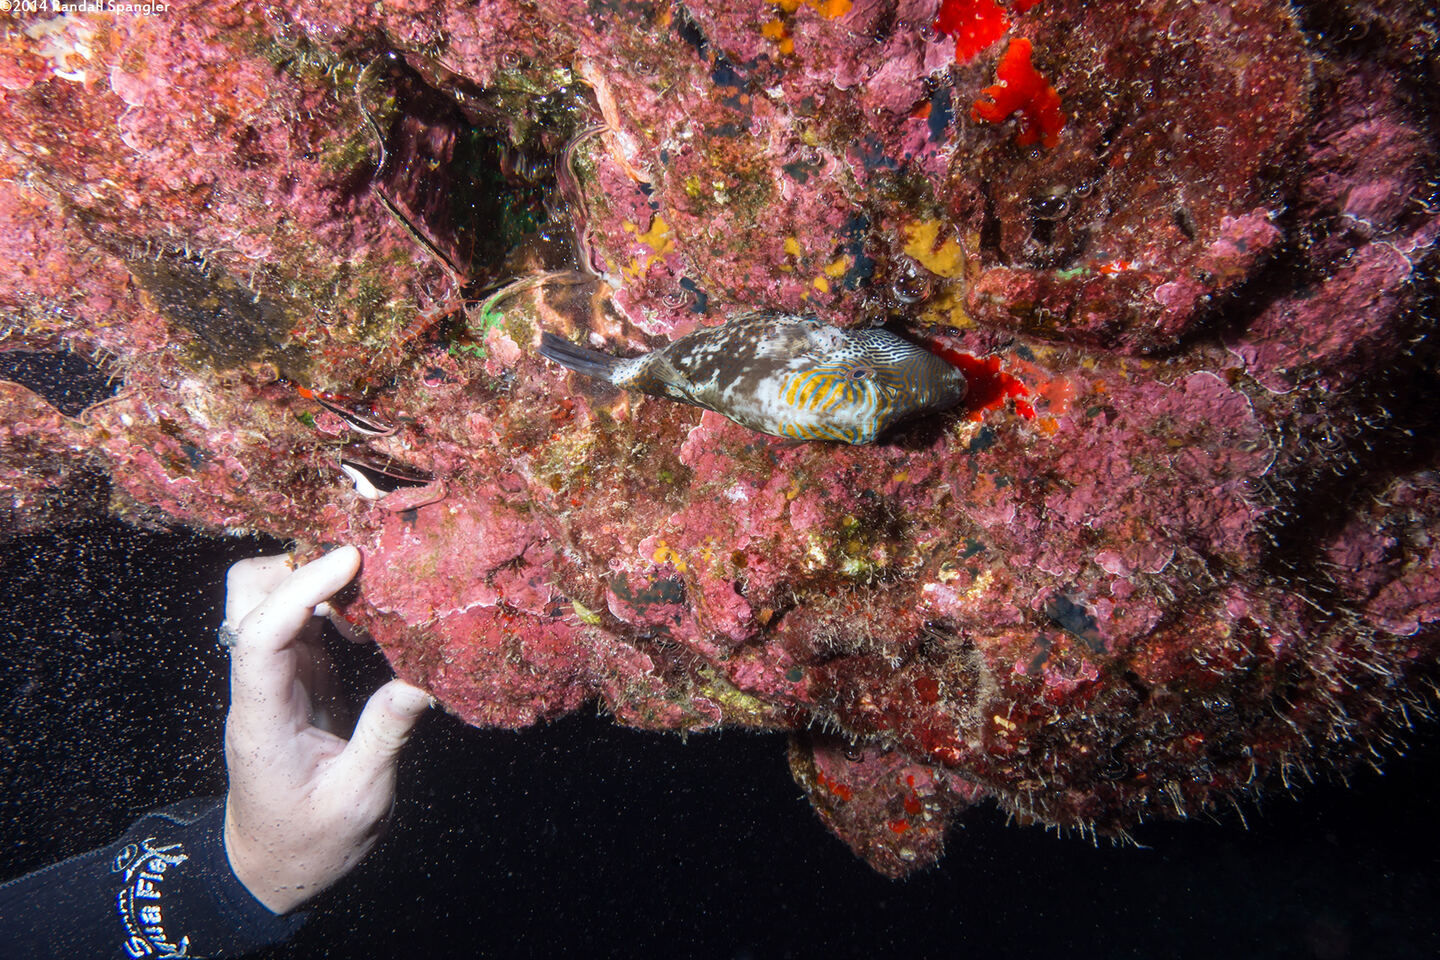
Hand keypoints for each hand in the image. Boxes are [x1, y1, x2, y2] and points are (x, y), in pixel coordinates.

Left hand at [220, 546, 429, 913]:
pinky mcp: (296, 676)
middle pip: (247, 595)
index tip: (351, 560)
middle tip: (361, 562)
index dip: (302, 586)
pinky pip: (305, 618)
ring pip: (274, 597)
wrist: (273, 867)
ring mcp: (274, 676)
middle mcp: (259, 686)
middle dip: (297, 564)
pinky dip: (336, 603)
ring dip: (320, 580)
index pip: (261, 633)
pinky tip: (373, 620)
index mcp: (261, 717)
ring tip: (376, 590)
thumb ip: (386, 735)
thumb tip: (425, 680)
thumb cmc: (309, 844)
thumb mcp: (358, 799)